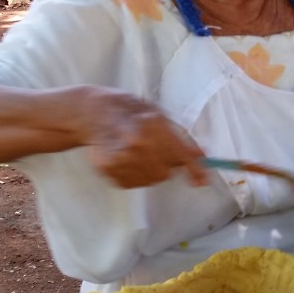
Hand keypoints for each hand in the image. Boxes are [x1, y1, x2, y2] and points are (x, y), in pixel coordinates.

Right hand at [82, 90, 207, 187]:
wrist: (91, 113)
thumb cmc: (127, 110)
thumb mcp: (157, 114)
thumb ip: (179, 136)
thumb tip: (202, 156)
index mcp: (151, 125)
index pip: (179, 154)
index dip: (194, 169)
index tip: (203, 180)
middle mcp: (136, 144)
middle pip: (165, 172)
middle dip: (166, 164)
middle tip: (155, 150)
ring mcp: (120, 159)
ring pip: (149, 179)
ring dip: (150, 170)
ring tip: (137, 152)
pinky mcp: (108, 170)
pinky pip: (133, 182)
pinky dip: (134, 174)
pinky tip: (126, 157)